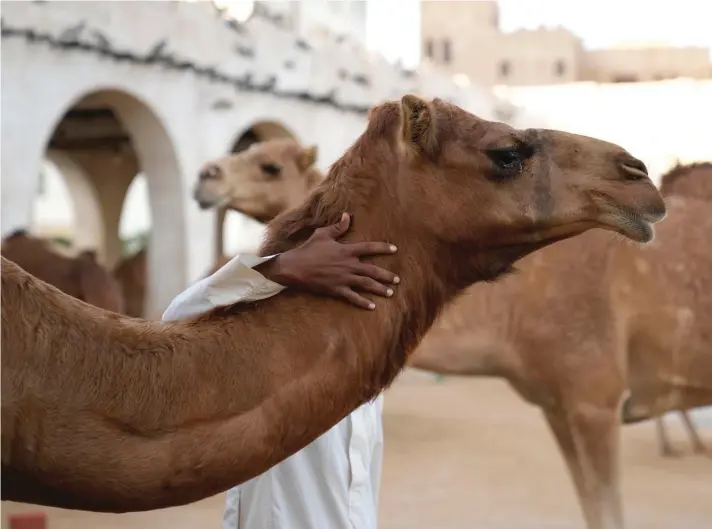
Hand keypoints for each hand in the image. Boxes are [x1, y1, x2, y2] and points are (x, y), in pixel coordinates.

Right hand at [257, 213, 399, 309]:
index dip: (383, 248)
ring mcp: (343, 279)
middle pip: (372, 270)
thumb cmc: (308, 249)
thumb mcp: (322, 235)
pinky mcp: (336, 290)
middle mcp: (348, 265)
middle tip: (397, 280)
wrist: (295, 267)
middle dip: (386, 275)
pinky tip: (372, 306)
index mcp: (346, 250)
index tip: (395, 249)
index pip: (369, 248)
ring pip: (366, 284)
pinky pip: (353, 297)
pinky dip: (363, 302)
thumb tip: (347, 216)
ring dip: (380, 289)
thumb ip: (338, 227)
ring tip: (390, 293)